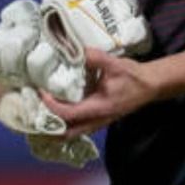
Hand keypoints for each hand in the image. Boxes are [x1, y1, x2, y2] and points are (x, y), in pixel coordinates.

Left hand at [39, 48, 158, 137]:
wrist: (151, 86)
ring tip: (40, 114)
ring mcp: (98, 121)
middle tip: (33, 112)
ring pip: (72, 133)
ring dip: (55, 127)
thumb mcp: (116, 64)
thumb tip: (78, 50)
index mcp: (99, 108)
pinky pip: (78, 127)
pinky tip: (57, 111)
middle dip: (48, 127)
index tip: (41, 91)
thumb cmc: (133, 76)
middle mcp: (97, 120)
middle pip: (67, 133)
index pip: (68, 113)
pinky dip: (65, 123)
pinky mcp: (99, 118)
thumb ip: (96, 58)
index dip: (51, 105)